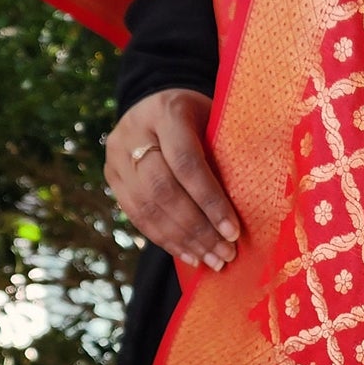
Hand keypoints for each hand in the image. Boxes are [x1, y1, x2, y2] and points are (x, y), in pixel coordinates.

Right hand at [105, 88, 238, 269]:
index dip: (210, 201)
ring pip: (147, 208)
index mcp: (166, 112)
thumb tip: (251, 203)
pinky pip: (137, 216)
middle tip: (226, 253)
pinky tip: (190, 255)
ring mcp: (117, 156)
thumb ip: (225, 151)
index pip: (186, 163)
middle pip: (163, 191)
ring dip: (183, 241)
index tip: (234, 231)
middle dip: (198, 228)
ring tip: (212, 260)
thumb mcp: (216, 119)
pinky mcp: (111, 177)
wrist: (157, 104)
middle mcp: (134, 133)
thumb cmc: (201, 116)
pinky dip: (166, 240)